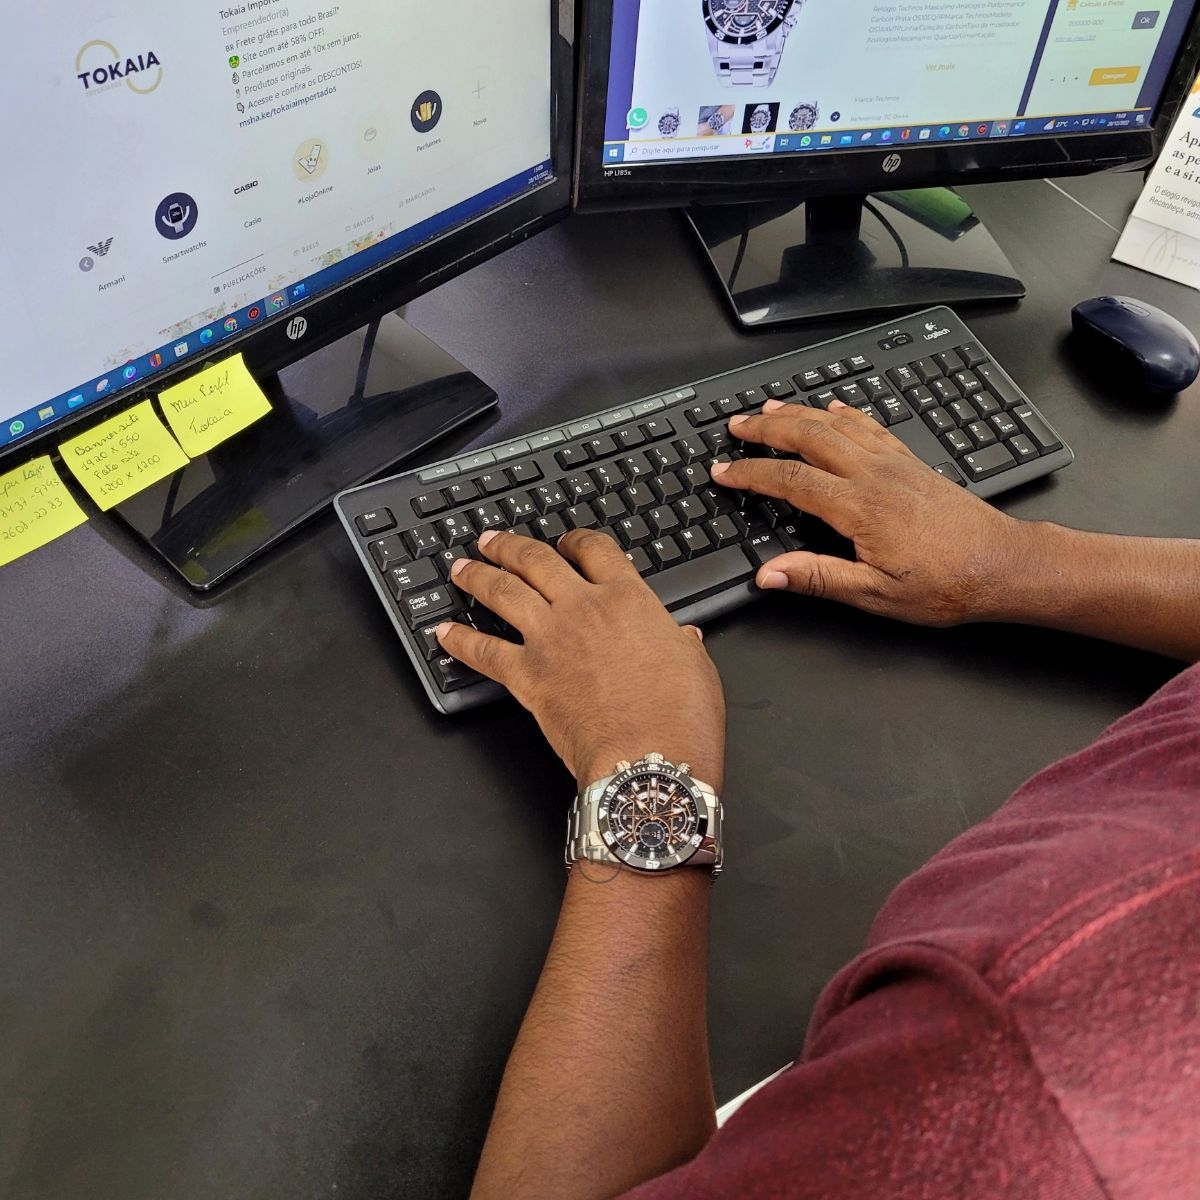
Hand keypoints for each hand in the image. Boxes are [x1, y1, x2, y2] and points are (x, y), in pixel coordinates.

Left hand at [435, 529, 725, 789]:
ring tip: (461, 568)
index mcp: (629, 598)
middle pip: (536, 560)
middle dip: (509, 546)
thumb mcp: (696, 667)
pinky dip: (460, 640)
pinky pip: (483, 651)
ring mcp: (550, 640)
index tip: (566, 541)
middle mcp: (583, 608)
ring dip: (478, 576)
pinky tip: (444, 632)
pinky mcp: (527, 676)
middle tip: (492, 540)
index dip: (576, 539)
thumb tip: (684, 636)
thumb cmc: (679, 718)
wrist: (648, 760)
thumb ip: (682, 643)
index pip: (595, 550)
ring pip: (503, 592)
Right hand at [711, 399, 1036, 626]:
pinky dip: (846, 412)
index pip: (790, 481)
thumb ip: (818, 578)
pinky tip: (835, 407)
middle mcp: (875, 475)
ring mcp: (895, 464)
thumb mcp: (875, 594)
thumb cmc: (946, 585)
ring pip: (838, 424)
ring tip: (769, 407)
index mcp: (860, 507)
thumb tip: (769, 574)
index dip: (750, 473)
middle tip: (736, 425)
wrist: (1003, 566)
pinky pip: (871, 426)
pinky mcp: (911, 464)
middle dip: (766, 428)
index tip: (723, 471)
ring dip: (799, 412)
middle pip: (809, 436)